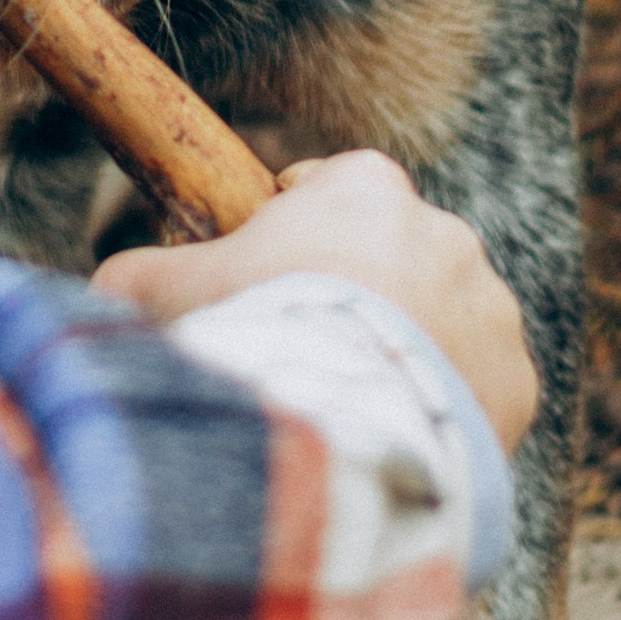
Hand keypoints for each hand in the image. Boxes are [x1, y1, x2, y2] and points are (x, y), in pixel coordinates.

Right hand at [93, 150, 538, 456]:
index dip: (298, 223)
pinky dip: (446, 406)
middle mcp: (442, 232)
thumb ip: (137, 276)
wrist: (331, 434)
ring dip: (411, 347)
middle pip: (397, 252)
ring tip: (353, 403)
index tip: (274, 269)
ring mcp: (488, 306)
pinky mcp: (516, 378)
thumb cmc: (245, 342)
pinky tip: (398, 436)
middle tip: (311, 348)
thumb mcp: (164, 294)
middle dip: (361, 290)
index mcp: (365, 190)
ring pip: (446, 317)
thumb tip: (105, 286)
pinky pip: (481, 385)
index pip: (337, 182)